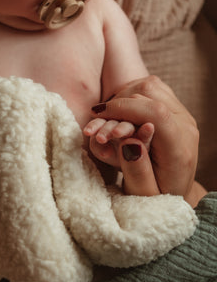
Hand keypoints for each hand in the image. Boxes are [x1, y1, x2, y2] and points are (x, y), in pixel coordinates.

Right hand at [90, 76, 205, 206]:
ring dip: (123, 96)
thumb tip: (128, 141)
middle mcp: (185, 126)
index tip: (97, 115)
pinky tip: (119, 110)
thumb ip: (136, 170)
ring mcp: (182, 113)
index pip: (155, 112)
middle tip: (96, 120)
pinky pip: (150, 88)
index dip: (122, 108)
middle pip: (149, 94)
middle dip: (117, 103)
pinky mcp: (175, 107)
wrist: (173, 190)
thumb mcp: (143, 193)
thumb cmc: (155, 195)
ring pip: (149, 86)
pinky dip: (130, 94)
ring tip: (107, 116)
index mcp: (179, 148)